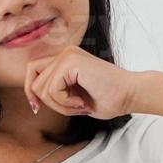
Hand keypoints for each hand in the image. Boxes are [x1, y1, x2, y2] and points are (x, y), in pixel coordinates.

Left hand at [23, 45, 142, 118]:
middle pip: (34, 82)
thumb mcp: (74, 96)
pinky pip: (52, 90)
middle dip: (50, 103)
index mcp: (65, 59)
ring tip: (80, 105)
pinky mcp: (70, 62)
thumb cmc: (109, 99)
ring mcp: (67, 55)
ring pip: (41, 88)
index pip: (33, 72)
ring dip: (59, 105)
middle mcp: (64, 53)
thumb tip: (34, 98)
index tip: (37, 109)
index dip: (31, 92)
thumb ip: (56, 92)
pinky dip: (65, 103)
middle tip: (74, 108)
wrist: (131, 95)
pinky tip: (82, 102)